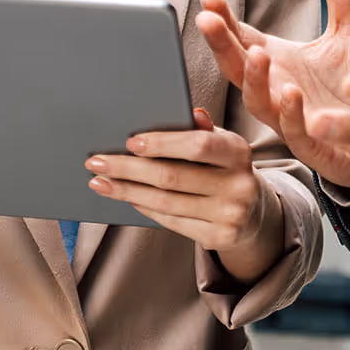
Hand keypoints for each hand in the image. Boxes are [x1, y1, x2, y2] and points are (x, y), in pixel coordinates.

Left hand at [85, 107, 282, 281]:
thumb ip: (205, 129)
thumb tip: (190, 112)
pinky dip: (144, 208)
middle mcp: (239, 184)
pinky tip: (127, 197)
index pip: (198, 145)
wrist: (253, 211)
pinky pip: (172, 221)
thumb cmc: (226, 167)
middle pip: (173, 176)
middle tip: (96, 162)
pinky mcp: (219, 237)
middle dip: (129, 168)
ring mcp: (230, 214)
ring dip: (128, 191)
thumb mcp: (222, 143)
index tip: (129, 142)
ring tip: (100, 182)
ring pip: (166, 202)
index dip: (162, 143)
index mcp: (239, 151)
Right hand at [197, 0, 349, 187]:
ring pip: (260, 104)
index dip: (223, 20)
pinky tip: (293, 93)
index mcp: (279, 62)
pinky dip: (292, 115)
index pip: (241, 38)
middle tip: (207, 20)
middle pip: (238, 68)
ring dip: (255, 80)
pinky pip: (297, 133)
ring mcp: (294, 121)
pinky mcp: (319, 145)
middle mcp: (278, 91)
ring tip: (256, 53)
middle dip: (221, 45)